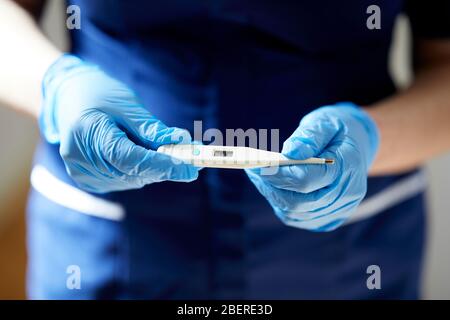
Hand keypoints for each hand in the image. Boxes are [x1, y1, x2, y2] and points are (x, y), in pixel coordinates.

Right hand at [40, 54, 198, 192]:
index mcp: (87, 135)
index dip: (162, 165)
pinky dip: (142, 170)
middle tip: (195, 157)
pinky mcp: (90, 180)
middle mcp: (81, 160)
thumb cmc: (98, 94)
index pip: (130, 159)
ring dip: (156, 168)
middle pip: (134, 172)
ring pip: (133, 179)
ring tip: (168, 150)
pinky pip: (126, 180)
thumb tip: (182, 142)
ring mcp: (83, 174)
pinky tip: (145, 155)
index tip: (190, 169)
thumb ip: (151, 128)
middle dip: (167, 166)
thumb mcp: (126, 104)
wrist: (67, 98)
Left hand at [246, 103, 378, 230]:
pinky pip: (296, 217)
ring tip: (259, 175)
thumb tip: (289, 153)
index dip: (279, 174)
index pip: (307, 180)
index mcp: (348, 169)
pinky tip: (272, 186)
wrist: (355, 148)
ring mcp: (338, 211)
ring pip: (294, 212)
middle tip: (253, 169)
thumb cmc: (337, 132)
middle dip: (271, 186)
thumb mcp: (326, 122)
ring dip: (273, 195)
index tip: (259, 165)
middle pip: (299, 202)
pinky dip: (280, 202)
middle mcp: (346, 196)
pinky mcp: (327, 219)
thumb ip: (309, 136)